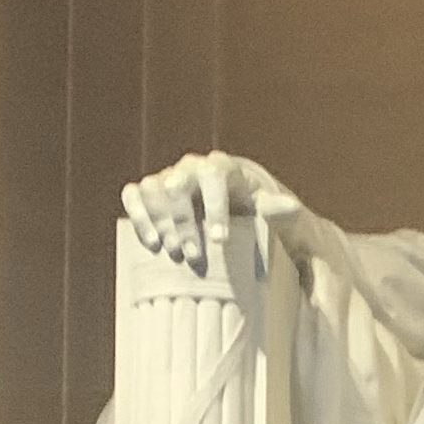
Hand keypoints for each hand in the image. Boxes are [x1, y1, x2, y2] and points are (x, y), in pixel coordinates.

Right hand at [121, 148, 304, 274]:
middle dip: (183, 221)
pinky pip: (133, 194)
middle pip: (177, 183)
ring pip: (152, 188)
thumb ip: (280, 211)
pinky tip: (151, 243)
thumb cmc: (258, 215)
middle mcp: (192, 168)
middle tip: (193, 256)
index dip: (214, 206)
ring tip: (172, 252)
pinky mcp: (151, 193)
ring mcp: (168, 178)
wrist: (235, 213)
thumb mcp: (274, 214)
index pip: (214, 176)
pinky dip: (137, 215)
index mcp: (223, 168)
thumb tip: (289, 206)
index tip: (220, 240)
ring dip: (159, 221)